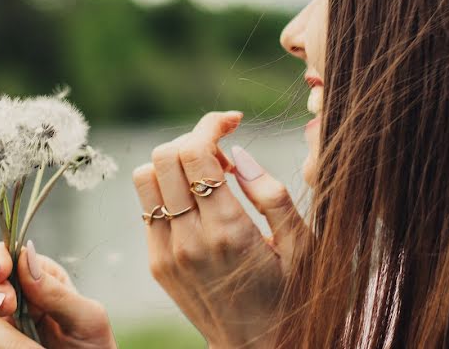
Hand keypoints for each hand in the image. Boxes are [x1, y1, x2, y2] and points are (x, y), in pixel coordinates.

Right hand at [0, 240, 116, 348]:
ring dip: (3, 337)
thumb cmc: (94, 347)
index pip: (9, 257)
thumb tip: (26, 256)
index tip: (2, 271)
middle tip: (9, 307)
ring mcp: (2, 329)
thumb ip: (57, 291)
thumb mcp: (87, 318)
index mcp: (41, 281)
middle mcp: (17, 302)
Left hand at [132, 111, 306, 348]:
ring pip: (145, 178)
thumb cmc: (292, 295)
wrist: (259, 348)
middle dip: (192, 139)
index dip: (209, 125)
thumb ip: (272, 196)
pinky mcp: (157, 263)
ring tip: (207, 175)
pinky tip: (197, 201)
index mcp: (230, 231)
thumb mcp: (303, 248)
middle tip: (223, 153)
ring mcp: (167, 253)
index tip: (232, 122)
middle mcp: (190, 240)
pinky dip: (167, 189)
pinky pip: (147, 206)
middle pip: (164, 157)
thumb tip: (238, 155)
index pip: (194, 154)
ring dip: (173, 163)